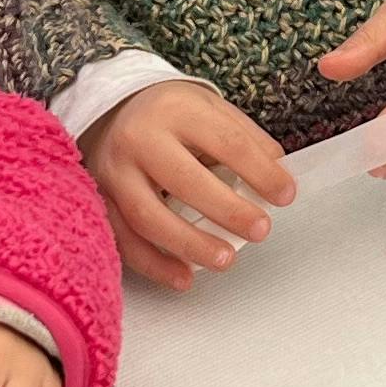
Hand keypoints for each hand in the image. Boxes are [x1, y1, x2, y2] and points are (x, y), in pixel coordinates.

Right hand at [82, 78, 294, 288]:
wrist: (111, 112)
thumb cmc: (169, 117)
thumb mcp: (209, 110)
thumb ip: (245, 139)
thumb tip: (277, 177)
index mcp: (176, 109)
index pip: (226, 142)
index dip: (260, 172)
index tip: (285, 195)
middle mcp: (139, 137)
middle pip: (184, 180)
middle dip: (227, 211)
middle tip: (260, 230)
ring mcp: (114, 171)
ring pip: (149, 216)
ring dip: (190, 244)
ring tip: (226, 259)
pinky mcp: (100, 200)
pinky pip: (125, 240)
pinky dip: (154, 264)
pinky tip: (184, 277)